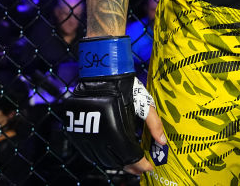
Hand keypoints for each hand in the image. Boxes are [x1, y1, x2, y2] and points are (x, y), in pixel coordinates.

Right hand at [61, 37, 167, 172]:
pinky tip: (111, 152)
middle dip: (131, 166)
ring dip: (116, 162)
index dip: (142, 165)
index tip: (149, 166)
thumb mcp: (144, 104)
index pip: (131, 158)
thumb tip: (163, 142)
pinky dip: (101, 155)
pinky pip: (89, 152)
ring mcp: (86, 136)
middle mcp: (100, 138)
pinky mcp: (76, 133)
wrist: (101, 73)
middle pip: (117, 162)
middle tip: (140, 165)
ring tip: (127, 159)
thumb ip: (155, 124)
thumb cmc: (125, 87)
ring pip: (102, 160)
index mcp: (118, 132)